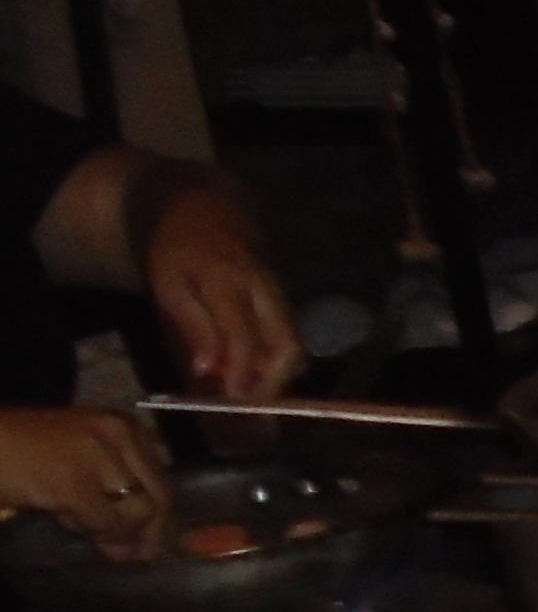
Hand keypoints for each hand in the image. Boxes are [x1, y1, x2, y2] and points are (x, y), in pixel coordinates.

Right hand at [0, 410, 169, 563]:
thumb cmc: (20, 451)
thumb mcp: (80, 459)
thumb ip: (113, 486)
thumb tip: (141, 537)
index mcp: (123, 426)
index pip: (161, 479)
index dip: (161, 518)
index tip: (152, 543)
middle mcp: (118, 434)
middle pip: (159, 497)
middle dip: (150, 534)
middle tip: (134, 557)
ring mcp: (97, 455)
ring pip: (135, 513)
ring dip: (112, 532)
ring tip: (78, 525)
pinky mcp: (73, 480)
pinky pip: (102, 522)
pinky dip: (88, 530)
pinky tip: (63, 520)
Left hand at [141, 185, 300, 401]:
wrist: (206, 209)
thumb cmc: (179, 251)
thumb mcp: (170, 286)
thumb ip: (193, 327)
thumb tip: (208, 371)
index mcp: (229, 281)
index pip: (245, 334)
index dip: (243, 369)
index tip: (236, 398)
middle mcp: (264, 289)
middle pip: (287, 342)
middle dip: (275, 379)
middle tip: (251, 402)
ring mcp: (279, 293)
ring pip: (294, 342)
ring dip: (277, 373)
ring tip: (250, 388)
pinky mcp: (284, 298)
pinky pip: (288, 335)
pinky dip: (275, 358)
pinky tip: (254, 368)